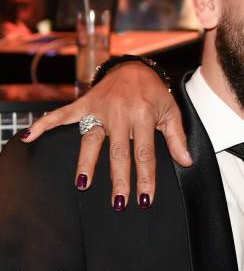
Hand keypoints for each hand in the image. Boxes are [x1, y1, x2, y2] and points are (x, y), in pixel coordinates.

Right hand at [22, 61, 191, 208]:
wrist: (134, 67)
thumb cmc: (154, 92)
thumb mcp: (171, 111)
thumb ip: (177, 138)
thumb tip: (186, 161)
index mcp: (143, 116)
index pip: (144, 153)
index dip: (145, 177)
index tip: (144, 198)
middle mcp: (121, 113)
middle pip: (118, 152)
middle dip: (119, 179)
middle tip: (118, 203)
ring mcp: (100, 109)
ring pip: (91, 139)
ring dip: (86, 163)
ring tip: (83, 185)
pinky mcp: (85, 103)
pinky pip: (62, 115)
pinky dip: (45, 124)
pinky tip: (30, 137)